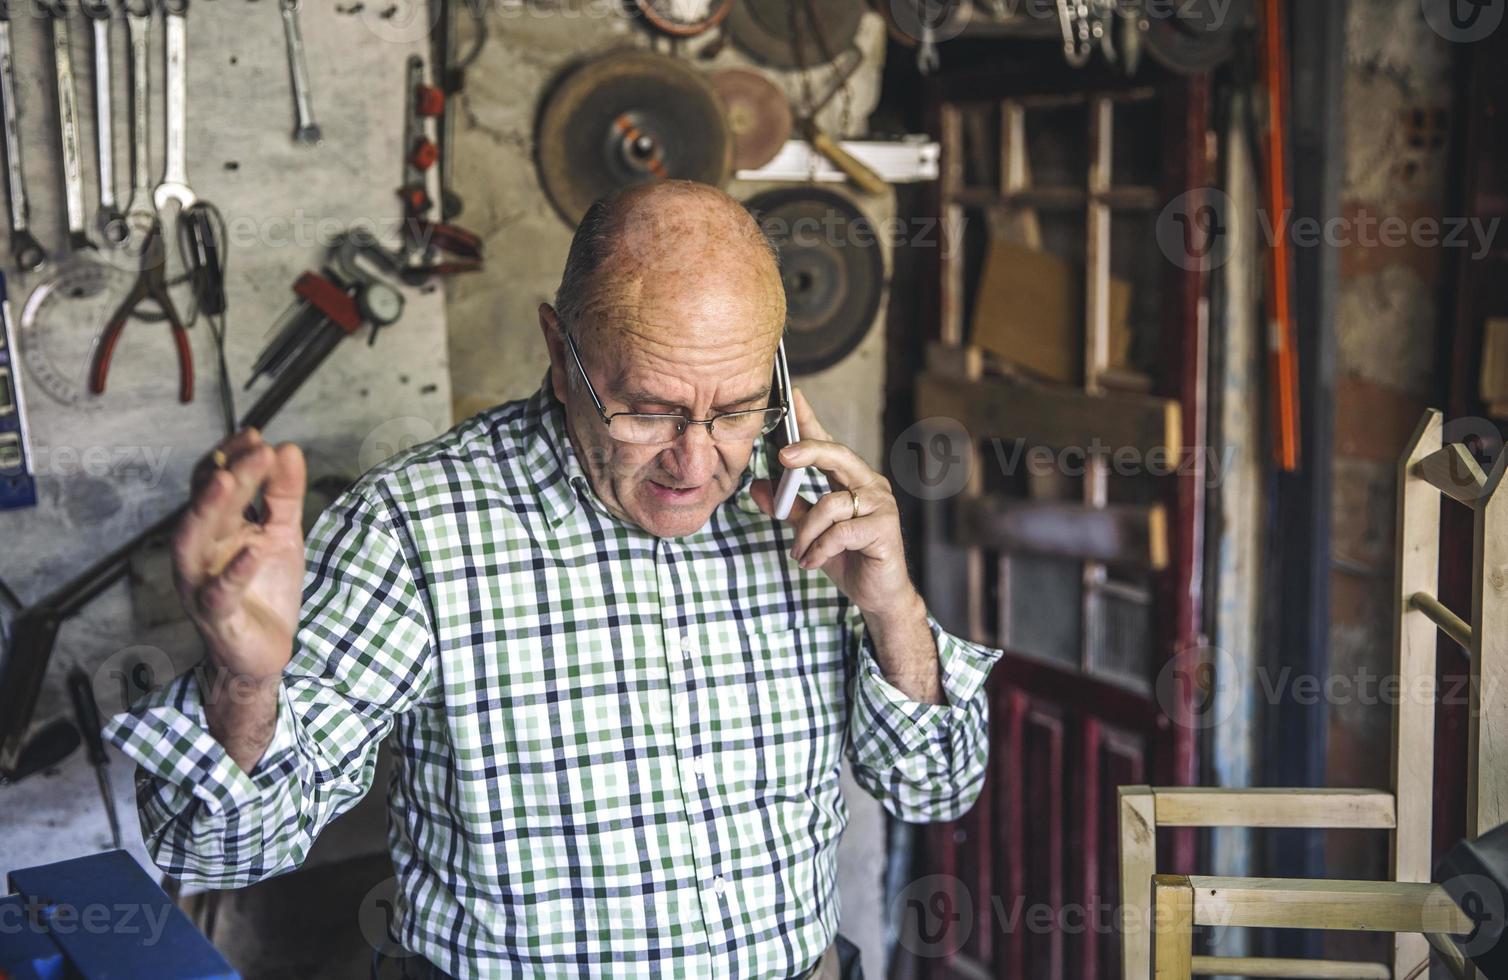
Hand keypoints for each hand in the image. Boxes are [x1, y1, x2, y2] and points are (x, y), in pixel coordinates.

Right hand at [173, 428, 306, 684]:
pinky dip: (234, 572)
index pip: (213, 481)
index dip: (230, 457)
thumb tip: (288, 448)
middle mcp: (201, 549)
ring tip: (227, 482)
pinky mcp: (217, 616)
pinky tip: (252, 551)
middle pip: (206, 504)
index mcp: (216, 526)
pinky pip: (219, 592)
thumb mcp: (282, 533)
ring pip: (194, 541)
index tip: (255, 435)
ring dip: (209, 510)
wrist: (265, 650)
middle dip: (227, 473)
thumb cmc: (265, 586)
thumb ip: (284, 494)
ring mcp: (202, 581)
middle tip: (254, 449)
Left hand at [751, 389, 922, 619]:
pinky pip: (840, 532)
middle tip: (783, 456)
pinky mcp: (884, 528)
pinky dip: (819, 549)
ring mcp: (881, 505)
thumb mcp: (811, 532)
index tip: (794, 397)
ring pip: (830, 504)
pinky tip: (813, 562)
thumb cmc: (848, 559)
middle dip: (808, 451)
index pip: (829, 444)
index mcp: (852, 480)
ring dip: (806, 533)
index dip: (811, 420)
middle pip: (838, 455)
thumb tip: (758, 487)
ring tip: (799, 553)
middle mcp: (870, 485)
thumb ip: (789, 508)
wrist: (878, 595)